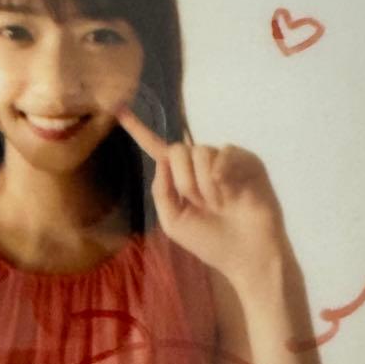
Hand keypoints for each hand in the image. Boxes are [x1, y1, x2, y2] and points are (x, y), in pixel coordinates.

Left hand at [116, 105, 289, 287]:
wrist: (246, 255)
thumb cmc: (210, 242)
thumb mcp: (173, 222)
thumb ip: (161, 190)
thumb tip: (162, 158)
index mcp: (181, 178)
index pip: (157, 149)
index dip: (138, 130)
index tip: (118, 108)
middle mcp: (201, 165)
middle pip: (178, 150)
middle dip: (184, 181)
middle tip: (200, 205)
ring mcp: (224, 161)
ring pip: (200, 152)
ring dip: (204, 184)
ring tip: (219, 204)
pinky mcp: (247, 161)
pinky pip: (225, 152)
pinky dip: (222, 175)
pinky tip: (230, 194)